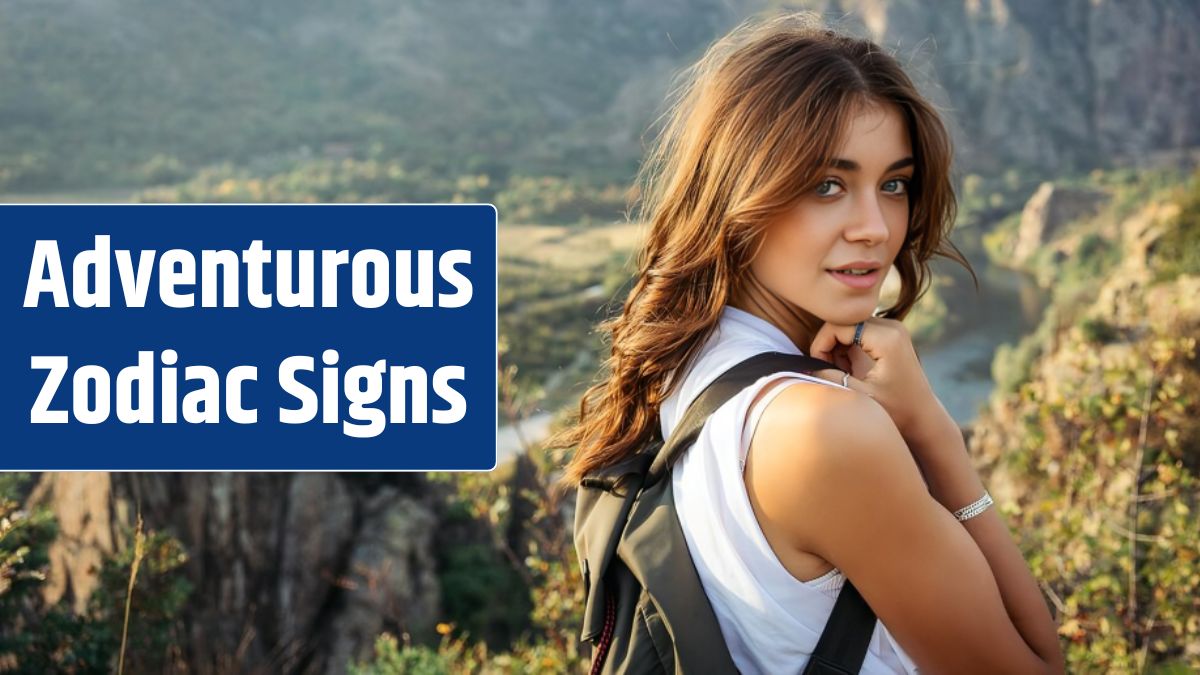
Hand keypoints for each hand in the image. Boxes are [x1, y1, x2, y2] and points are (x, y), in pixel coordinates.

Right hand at [806, 317, 951, 447]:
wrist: (922, 415)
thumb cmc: (895, 410)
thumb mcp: (859, 396)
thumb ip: (830, 377)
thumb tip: (804, 365)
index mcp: (887, 338)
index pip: (838, 325)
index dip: (821, 344)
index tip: (819, 367)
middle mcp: (892, 326)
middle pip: (843, 322)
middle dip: (828, 345)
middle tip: (828, 370)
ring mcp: (892, 327)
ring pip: (848, 325)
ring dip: (837, 347)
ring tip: (841, 372)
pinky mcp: (890, 333)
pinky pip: (857, 330)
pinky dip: (847, 347)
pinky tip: (849, 368)